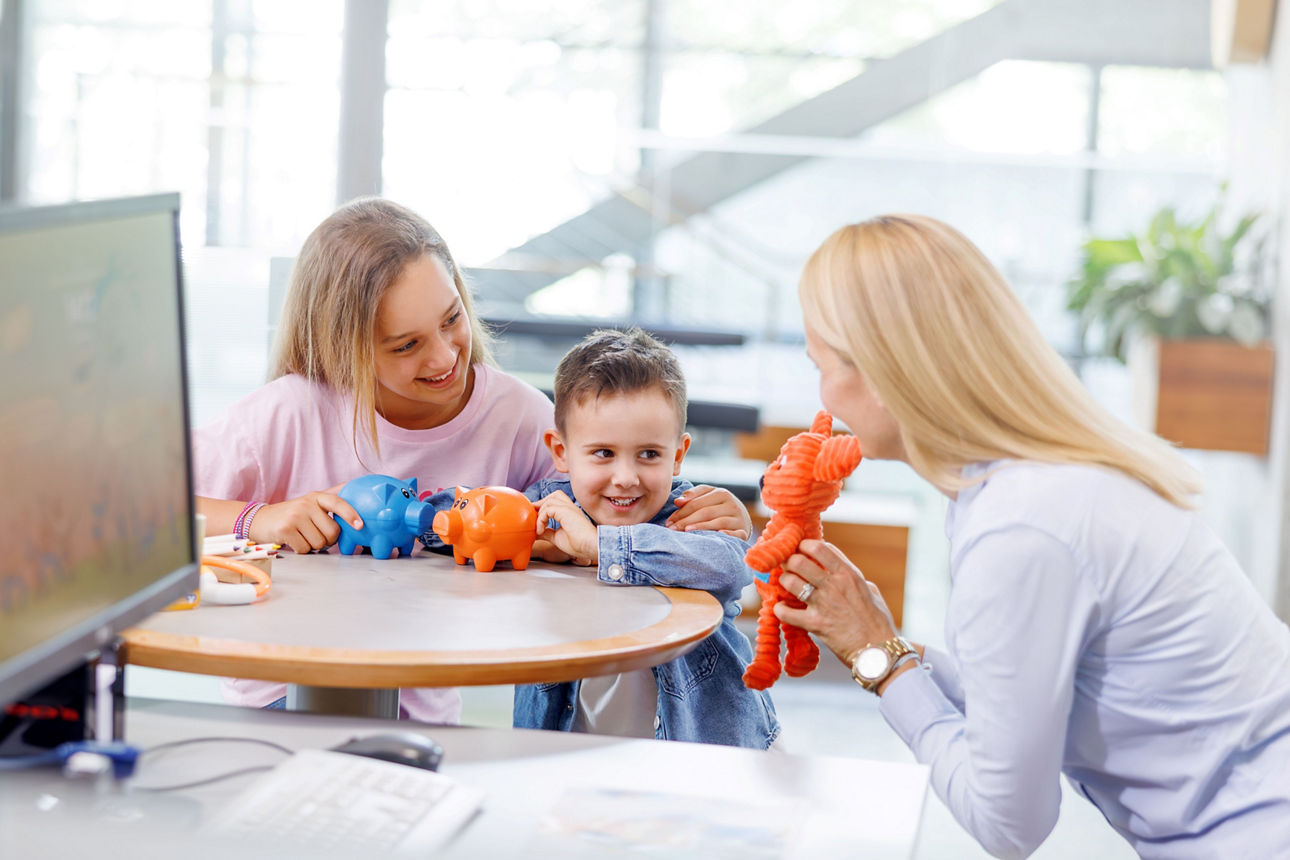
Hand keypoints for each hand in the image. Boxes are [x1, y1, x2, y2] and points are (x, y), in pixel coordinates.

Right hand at [249, 488, 361, 554]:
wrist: (259, 520)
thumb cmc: (290, 515)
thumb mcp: (310, 502)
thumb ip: (330, 499)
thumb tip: (353, 486)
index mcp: (316, 497)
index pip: (338, 503)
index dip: (351, 514)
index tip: (360, 525)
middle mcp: (306, 504)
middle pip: (332, 532)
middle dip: (327, 540)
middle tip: (315, 535)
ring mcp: (295, 516)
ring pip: (319, 543)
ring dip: (313, 545)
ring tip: (302, 536)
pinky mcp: (285, 529)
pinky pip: (305, 549)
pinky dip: (301, 550)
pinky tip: (293, 541)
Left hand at [534, 490, 597, 564]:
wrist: (591, 547)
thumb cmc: (579, 545)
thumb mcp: (557, 537)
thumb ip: (547, 532)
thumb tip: (536, 532)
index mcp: (570, 513)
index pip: (556, 501)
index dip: (544, 506)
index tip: (534, 518)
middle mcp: (571, 508)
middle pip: (554, 495)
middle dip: (542, 503)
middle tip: (534, 516)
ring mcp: (569, 508)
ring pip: (550, 500)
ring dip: (540, 514)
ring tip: (539, 528)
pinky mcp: (566, 511)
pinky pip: (548, 509)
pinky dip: (541, 519)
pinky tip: (541, 530)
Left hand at [666, 485, 751, 538]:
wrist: (742, 519)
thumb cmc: (719, 507)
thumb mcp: (708, 496)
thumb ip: (693, 496)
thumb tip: (678, 501)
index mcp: (721, 493)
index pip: (696, 503)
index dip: (681, 512)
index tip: (668, 522)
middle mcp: (731, 504)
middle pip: (705, 512)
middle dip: (686, 521)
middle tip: (672, 530)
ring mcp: (738, 518)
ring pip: (718, 522)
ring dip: (701, 527)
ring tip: (686, 532)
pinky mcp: (744, 531)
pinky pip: (736, 534)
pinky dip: (728, 535)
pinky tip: (717, 536)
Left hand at [774, 539, 899, 668]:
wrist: (878, 652)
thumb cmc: (878, 623)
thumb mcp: (871, 591)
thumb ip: (854, 579)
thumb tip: (842, 573)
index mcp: (849, 574)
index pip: (820, 547)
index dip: (805, 546)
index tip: (800, 550)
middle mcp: (835, 585)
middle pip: (799, 560)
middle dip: (789, 561)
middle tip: (787, 566)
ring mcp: (824, 603)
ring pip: (790, 581)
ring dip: (784, 581)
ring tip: (785, 585)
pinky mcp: (815, 624)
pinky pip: (786, 612)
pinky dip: (780, 609)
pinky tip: (783, 609)